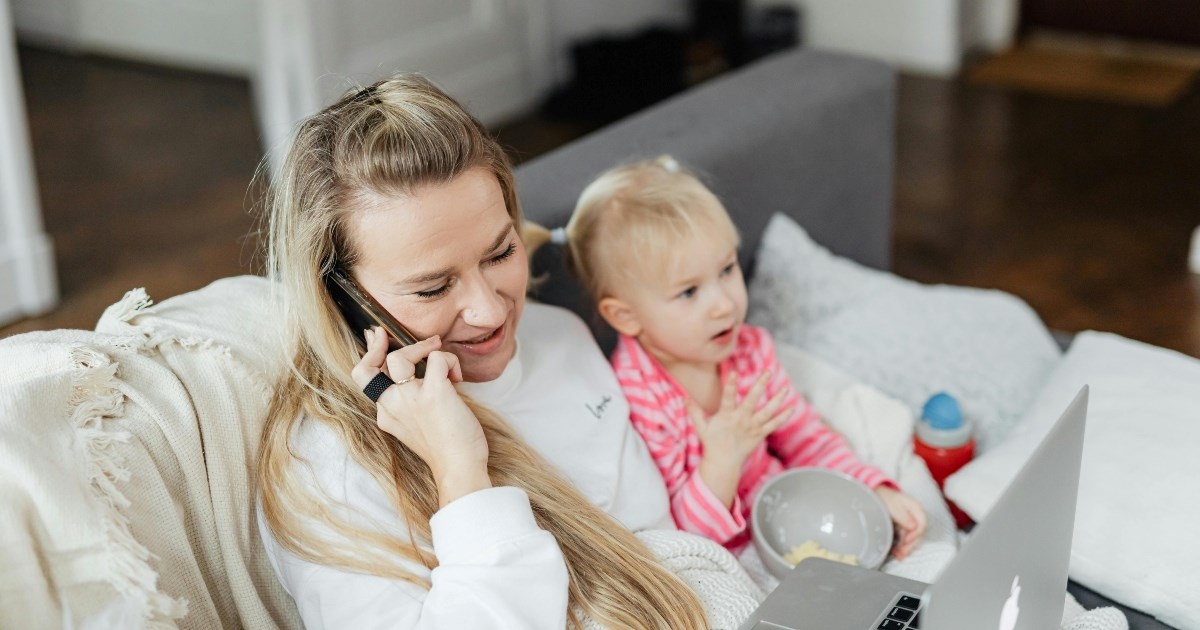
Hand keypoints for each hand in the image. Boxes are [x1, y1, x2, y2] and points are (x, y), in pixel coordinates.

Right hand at [351, 326, 490, 506]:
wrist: (459, 469)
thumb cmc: (446, 449)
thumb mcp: (416, 427)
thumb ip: (409, 404)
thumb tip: (416, 374)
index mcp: (386, 415)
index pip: (364, 378)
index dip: (369, 354)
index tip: (378, 339)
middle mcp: (392, 405)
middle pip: (373, 365)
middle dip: (387, 344)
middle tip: (413, 340)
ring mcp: (410, 399)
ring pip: (400, 357)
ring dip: (422, 348)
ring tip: (440, 355)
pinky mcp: (433, 393)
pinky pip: (437, 358)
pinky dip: (450, 360)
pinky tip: (458, 377)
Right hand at [690, 372, 793, 506]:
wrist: (724, 463)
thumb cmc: (712, 442)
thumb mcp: (701, 427)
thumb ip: (694, 411)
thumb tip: (684, 397)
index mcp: (726, 416)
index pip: (728, 397)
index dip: (731, 385)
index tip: (734, 372)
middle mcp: (741, 420)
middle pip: (752, 400)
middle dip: (760, 385)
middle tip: (767, 372)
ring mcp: (752, 427)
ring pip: (767, 411)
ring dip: (777, 399)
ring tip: (785, 387)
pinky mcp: (760, 434)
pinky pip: (773, 424)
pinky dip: (783, 416)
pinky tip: (791, 407)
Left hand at [875, 486, 926, 560]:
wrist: (877, 493)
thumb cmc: (886, 497)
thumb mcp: (894, 506)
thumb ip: (904, 516)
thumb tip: (913, 527)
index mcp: (916, 508)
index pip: (922, 524)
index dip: (916, 534)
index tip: (907, 541)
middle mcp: (915, 515)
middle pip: (918, 533)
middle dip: (910, 545)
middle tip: (902, 553)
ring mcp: (910, 521)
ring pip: (912, 537)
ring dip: (906, 547)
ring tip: (898, 556)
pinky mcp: (903, 526)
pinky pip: (905, 537)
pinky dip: (901, 545)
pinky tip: (896, 552)